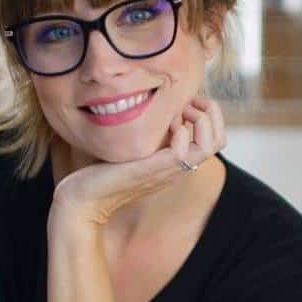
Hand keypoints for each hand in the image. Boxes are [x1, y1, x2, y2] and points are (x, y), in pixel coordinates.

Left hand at [50, 95, 227, 227]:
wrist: (82, 200)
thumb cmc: (100, 173)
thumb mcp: (130, 149)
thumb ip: (143, 136)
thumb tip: (147, 111)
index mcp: (174, 161)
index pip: (215, 138)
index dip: (209, 114)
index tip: (187, 101)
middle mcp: (176, 166)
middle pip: (220, 140)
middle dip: (211, 112)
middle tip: (187, 103)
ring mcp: (166, 169)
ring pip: (210, 145)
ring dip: (199, 119)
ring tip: (178, 112)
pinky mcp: (151, 169)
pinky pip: (183, 151)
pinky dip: (180, 130)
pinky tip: (163, 125)